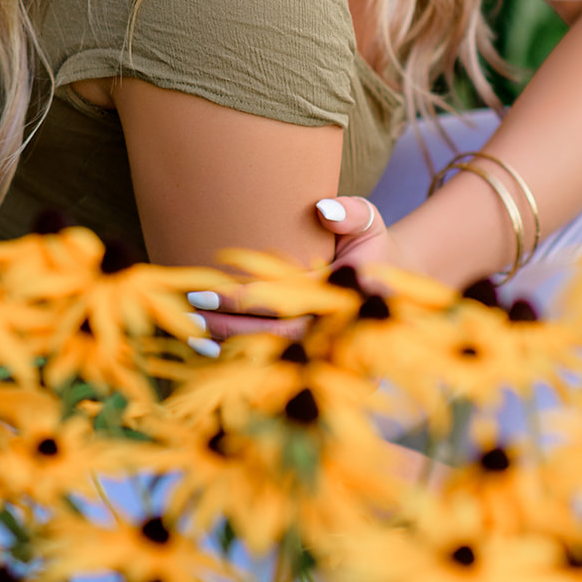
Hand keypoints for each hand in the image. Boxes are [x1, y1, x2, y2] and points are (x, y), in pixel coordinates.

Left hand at [183, 196, 395, 352]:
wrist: (392, 287)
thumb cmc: (371, 247)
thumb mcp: (369, 221)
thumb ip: (351, 212)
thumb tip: (323, 209)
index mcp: (347, 296)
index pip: (286, 301)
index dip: (243, 298)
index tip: (206, 289)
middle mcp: (339, 333)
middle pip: (274, 337)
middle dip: (228, 326)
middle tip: (189, 311)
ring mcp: (334, 358)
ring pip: (274, 360)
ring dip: (231, 349)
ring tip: (191, 334)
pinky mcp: (327, 371)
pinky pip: (279, 372)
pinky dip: (245, 365)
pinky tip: (212, 354)